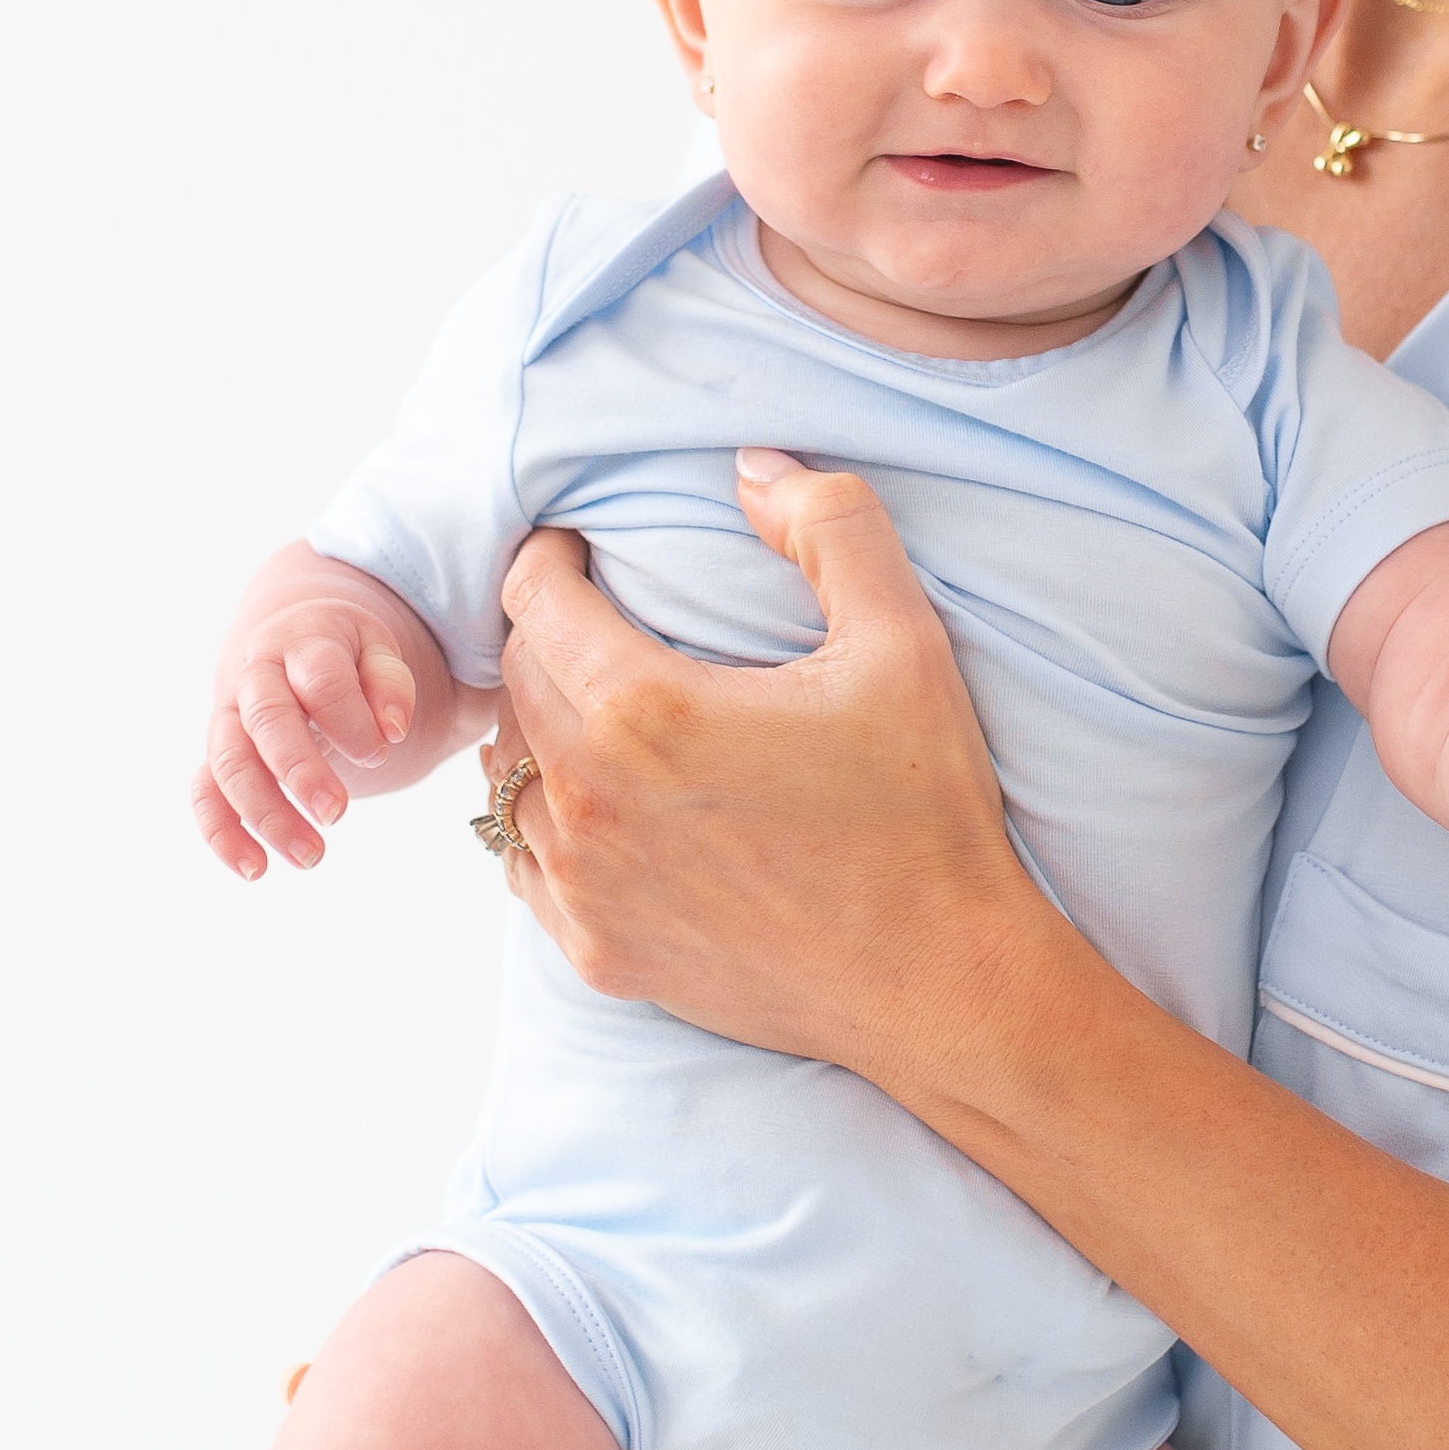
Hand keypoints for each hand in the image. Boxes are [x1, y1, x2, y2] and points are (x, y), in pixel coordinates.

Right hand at [191, 543, 462, 878]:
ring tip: (311, 857)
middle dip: (299, 770)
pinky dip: (222, 833)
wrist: (288, 641)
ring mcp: (229, 717)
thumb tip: (392, 729)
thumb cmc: (344, 653)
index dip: (351, 719)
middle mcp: (256, 677)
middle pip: (266, 721)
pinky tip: (254, 869)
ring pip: (231, 763)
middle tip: (336, 814)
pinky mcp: (217, 754)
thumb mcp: (376, 649)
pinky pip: (205, 792)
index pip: (321, 678)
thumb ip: (390, 682)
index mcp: (302, 642)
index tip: (381, 754)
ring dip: (265, 814)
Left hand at [483, 456, 1052, 1072]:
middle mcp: (590, 800)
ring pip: (508, 774)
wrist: (940, 982)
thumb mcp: (904, 641)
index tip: (578, 547)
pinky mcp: (598, 953)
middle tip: (595, 616)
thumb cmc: (925, 811)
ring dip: (538, 730)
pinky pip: (524, 863)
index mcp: (644, 710)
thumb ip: (829, 525)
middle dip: (544, 633)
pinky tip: (600, 805)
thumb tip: (752, 467)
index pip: (534, 600)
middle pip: (514, 681)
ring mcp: (586, 887)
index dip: (549, 558)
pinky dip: (545, 820)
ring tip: (596, 707)